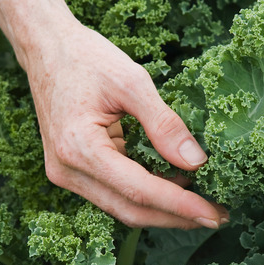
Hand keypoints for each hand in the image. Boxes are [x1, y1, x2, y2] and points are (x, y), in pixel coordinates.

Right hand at [23, 19, 227, 228]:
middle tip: (218, 216)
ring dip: (163, 209)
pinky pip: (115, 193)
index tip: (215, 214)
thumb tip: (196, 162)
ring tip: (203, 202)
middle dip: (177, 217)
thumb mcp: (132, 81)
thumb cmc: (85, 57)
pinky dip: (147, 194)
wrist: (45, 48)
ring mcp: (66, 174)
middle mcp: (67, 171)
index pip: (140, 191)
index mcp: (78, 148)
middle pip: (131, 211)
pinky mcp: (72, 171)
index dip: (181, 206)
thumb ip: (165, 124)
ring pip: (123, 207)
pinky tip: (175, 185)